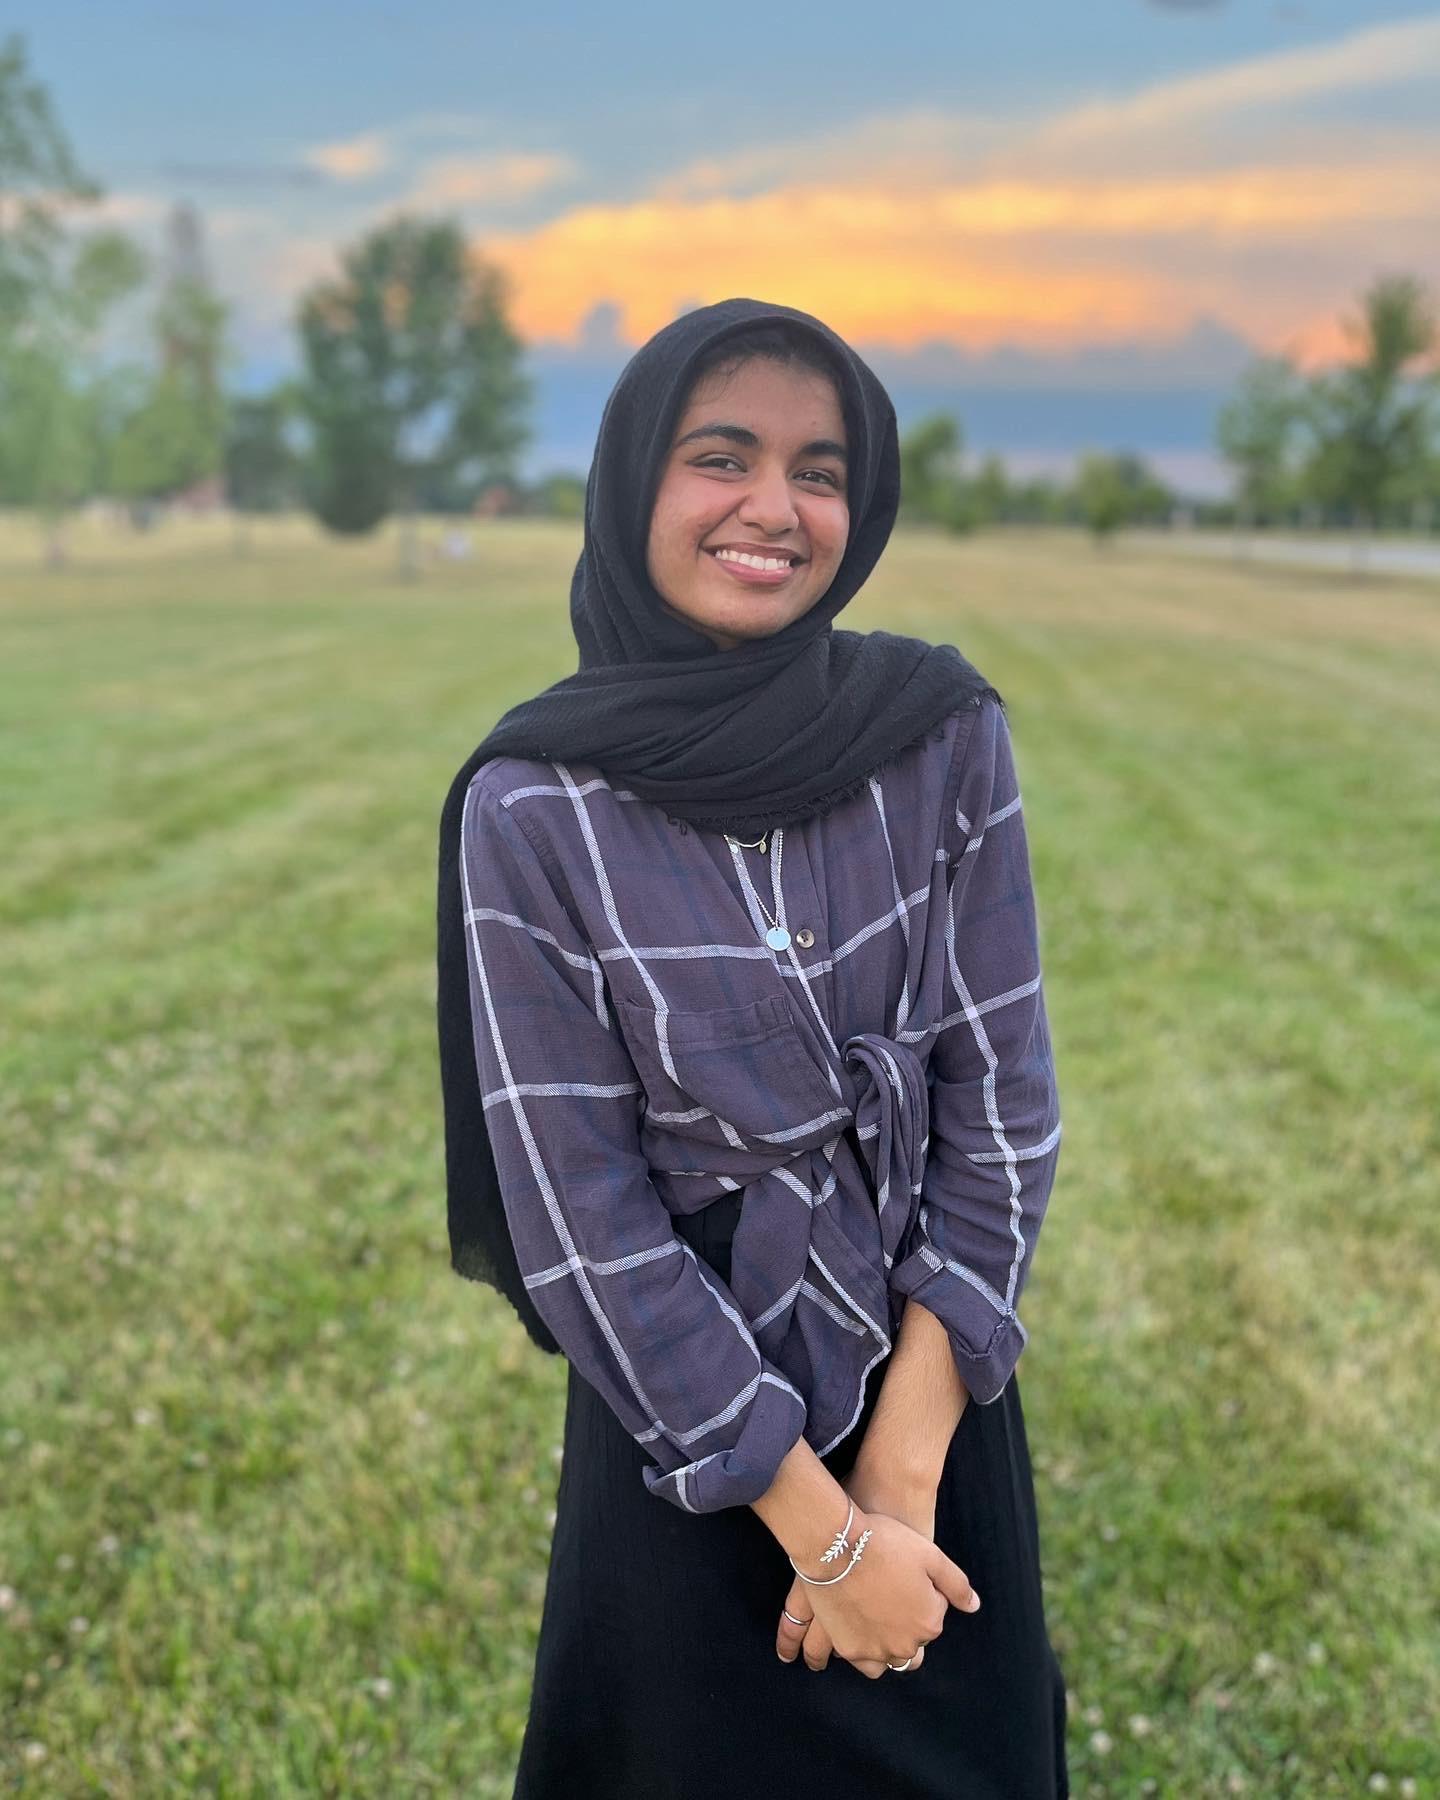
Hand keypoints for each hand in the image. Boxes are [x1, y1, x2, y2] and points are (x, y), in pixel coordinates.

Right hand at [774, 1486, 977, 1678]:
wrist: (835, 1546)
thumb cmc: (886, 1544)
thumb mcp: (931, 1556)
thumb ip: (957, 1585)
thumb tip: (974, 1606)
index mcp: (930, 1623)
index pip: (934, 1612)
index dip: (920, 1591)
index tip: (903, 1573)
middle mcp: (906, 1645)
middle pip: (914, 1638)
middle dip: (907, 1620)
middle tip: (888, 1591)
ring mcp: (877, 1651)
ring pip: (892, 1658)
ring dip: (890, 1643)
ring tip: (876, 1616)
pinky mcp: (850, 1650)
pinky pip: (866, 1663)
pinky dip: (867, 1652)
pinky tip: (861, 1631)